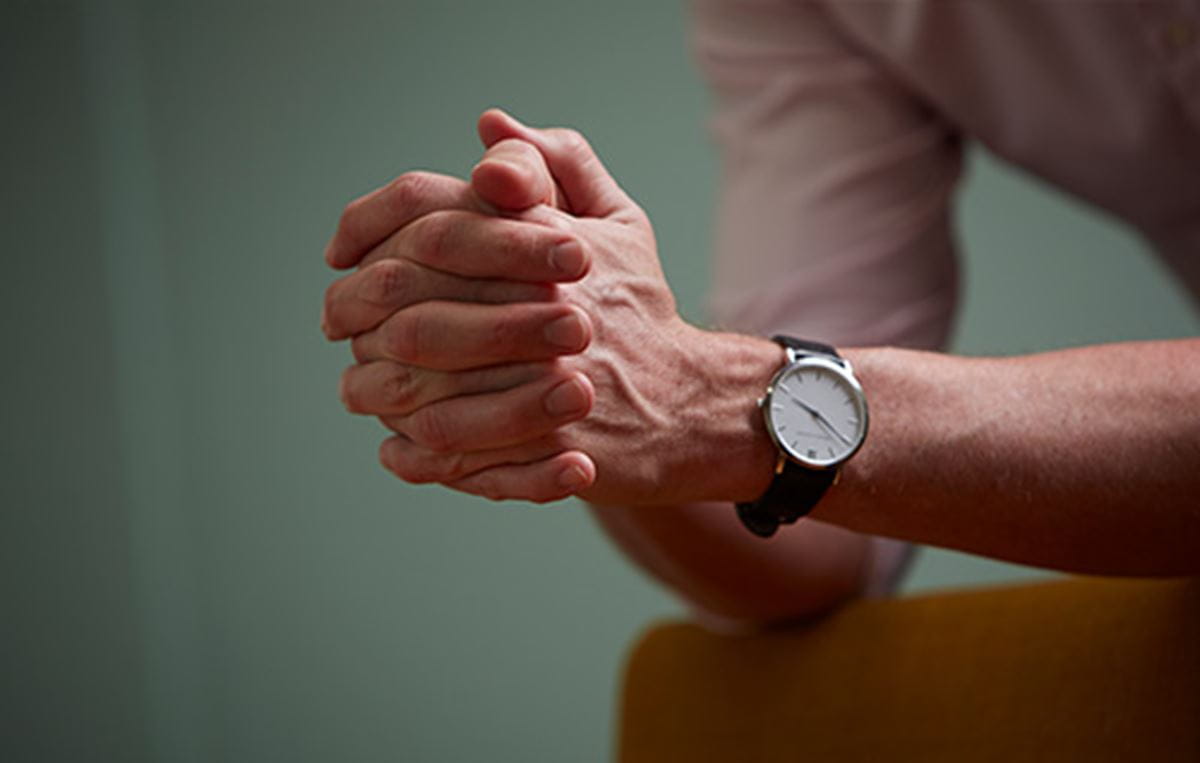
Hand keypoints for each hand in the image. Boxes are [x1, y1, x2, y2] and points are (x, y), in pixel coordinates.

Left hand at [374, 110, 781, 505]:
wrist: (691, 404)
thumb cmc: (641, 311)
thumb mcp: (619, 222)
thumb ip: (559, 165)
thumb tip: (490, 126)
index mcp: (554, 247)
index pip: (434, 222)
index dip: (369, 233)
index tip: (339, 254)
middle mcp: (549, 309)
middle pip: (413, 310)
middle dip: (359, 317)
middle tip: (338, 325)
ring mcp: (548, 383)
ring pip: (424, 390)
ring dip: (377, 391)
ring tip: (360, 389)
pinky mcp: (550, 447)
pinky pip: (457, 454)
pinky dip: (414, 454)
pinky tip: (396, 445)